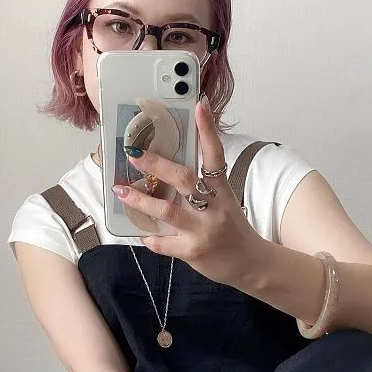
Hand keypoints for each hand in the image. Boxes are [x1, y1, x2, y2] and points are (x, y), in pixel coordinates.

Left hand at [112, 97, 266, 286]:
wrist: (251, 265)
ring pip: (166, 212)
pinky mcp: (192, 252)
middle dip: (156, 164)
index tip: (198, 106)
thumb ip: (203, 187)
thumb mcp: (225, 202)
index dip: (208, 131)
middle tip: (133, 152)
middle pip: (183, 180)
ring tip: (121, 190)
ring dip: (140, 200)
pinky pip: (162, 243)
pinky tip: (139, 230)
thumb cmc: (233, 229)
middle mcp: (214, 209)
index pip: (215, 156)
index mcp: (223, 192)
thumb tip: (170, 169)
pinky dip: (148, 236)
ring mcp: (202, 231)